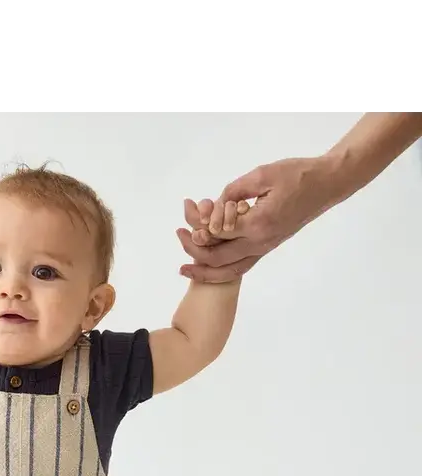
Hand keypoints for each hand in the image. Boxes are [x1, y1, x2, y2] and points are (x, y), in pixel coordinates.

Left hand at [176, 156, 335, 282]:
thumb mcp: (263, 175)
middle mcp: (261, 242)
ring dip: (205, 271)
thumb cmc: (297, 175)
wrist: (326, 186)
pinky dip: (221, 271)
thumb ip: (235, 190)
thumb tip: (214, 205)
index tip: (189, 210)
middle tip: (180, 235)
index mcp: (259, 224)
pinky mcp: (267, 247)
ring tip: (184, 268)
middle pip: (219, 258)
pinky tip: (207, 268)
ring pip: (229, 271)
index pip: (219, 233)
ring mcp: (265, 248)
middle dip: (195, 250)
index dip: (200, 225)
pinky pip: (240, 267)